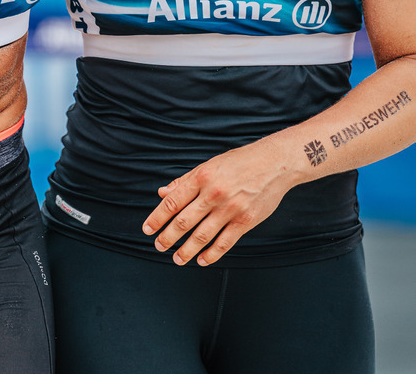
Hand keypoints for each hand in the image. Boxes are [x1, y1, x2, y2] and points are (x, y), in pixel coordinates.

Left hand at [141, 141, 295, 267]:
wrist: (274, 163)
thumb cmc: (239, 162)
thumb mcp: (209, 165)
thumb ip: (185, 181)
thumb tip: (162, 193)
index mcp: (202, 176)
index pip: (173, 201)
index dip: (158, 217)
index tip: (147, 229)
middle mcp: (214, 193)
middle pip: (184, 221)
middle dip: (168, 237)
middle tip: (158, 246)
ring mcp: (230, 208)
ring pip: (202, 236)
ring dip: (186, 250)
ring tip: (177, 259)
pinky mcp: (246, 221)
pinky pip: (224, 243)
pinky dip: (211, 254)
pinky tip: (202, 260)